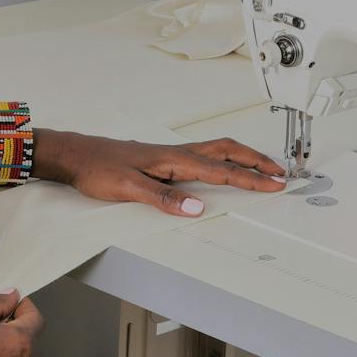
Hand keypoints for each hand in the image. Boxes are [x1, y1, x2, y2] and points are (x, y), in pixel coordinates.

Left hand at [33, 129, 285, 216]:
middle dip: (256, 161)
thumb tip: (196, 206)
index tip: (274, 183)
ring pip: (217, 150)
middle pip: (227, 151)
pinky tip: (223, 166)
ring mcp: (171, 154)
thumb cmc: (98, 169)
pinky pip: (204, 154)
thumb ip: (164, 198)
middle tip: (279, 172)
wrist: (76, 155)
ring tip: (261, 167)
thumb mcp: (129, 189)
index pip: (221, 170)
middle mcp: (176, 153)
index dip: (251, 178)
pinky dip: (224, 158)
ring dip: (243, 157)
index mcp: (174, 160)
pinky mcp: (164, 158)